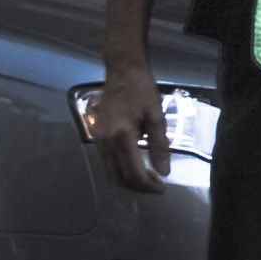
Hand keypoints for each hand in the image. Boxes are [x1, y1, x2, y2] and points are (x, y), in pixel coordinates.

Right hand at [86, 62, 169, 194]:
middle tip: (156, 187)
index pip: (133, 172)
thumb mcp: (156, 116)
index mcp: (121, 136)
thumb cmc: (142, 90)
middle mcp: (105, 142)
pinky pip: (106, 162)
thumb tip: (164, 172)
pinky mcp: (96, 136)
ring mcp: (98, 139)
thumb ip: (160, 145)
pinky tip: (134, 167)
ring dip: (128, 181)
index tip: (162, 188)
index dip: (148, 185)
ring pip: (110, 172)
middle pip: (119, 177)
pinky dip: (120, 170)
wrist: (122, 71)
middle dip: (138, 187)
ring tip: (148, 180)